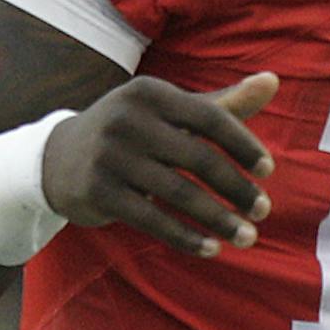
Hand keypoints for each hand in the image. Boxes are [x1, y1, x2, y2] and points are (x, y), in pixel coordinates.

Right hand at [43, 71, 277, 256]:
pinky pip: (152, 219)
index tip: (268, 172)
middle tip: (263, 211)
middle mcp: (127, 119)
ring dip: (218, 219)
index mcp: (150, 93)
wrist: (57, 160)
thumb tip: (273, 81)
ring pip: (178, 193)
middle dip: (236, 188)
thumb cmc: (131, 133)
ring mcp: (110, 156)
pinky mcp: (98, 191)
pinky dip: (185, 237)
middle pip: (197, 157)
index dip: (243, 145)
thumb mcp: (169, 112)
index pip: (210, 118)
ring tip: (247, 237)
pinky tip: (210, 249)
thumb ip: (220, 103)